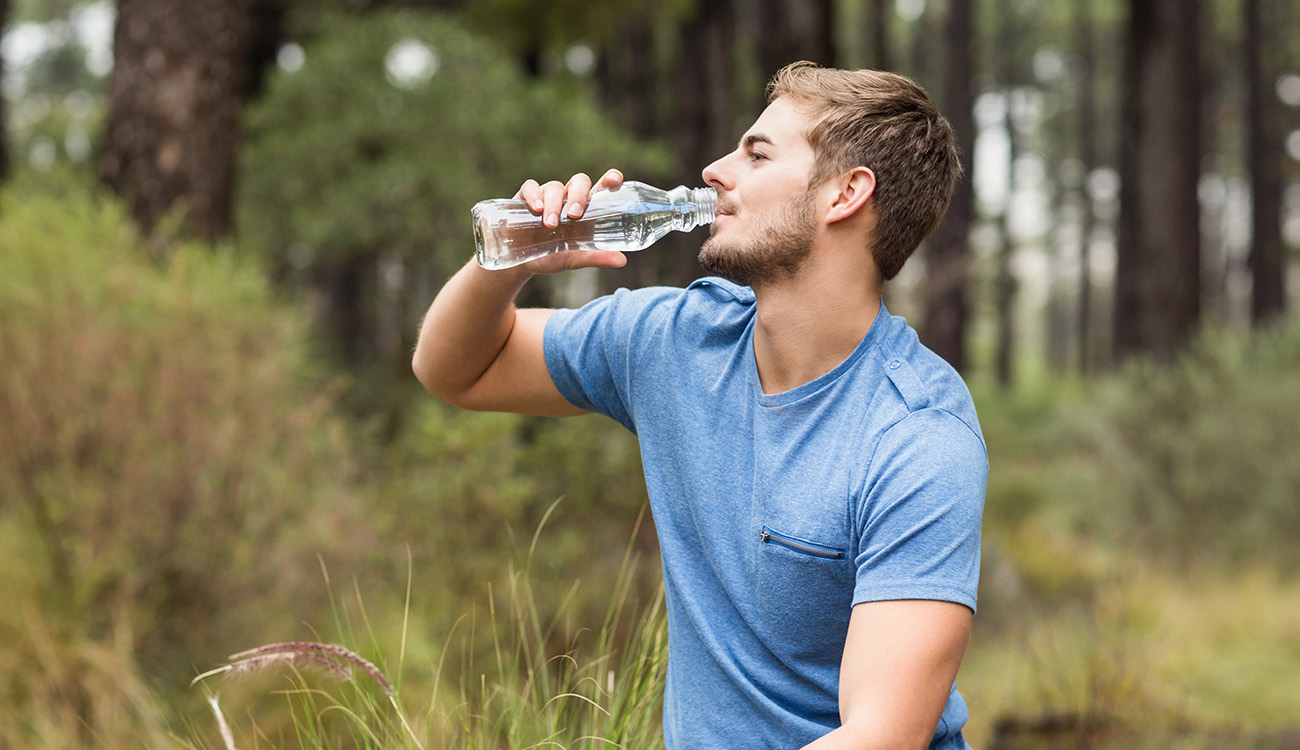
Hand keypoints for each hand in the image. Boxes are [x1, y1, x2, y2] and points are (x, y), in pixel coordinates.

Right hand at [510, 169, 627, 273]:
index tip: (615, 179)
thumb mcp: (574, 259)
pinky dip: (534, 195)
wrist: (521, 263)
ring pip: (555, 187)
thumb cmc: (552, 257)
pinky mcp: (526, 197)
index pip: (601, 187)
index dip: (610, 179)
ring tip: (550, 224)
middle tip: (575, 215)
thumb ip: (595, 258)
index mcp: (586, 209)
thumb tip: (622, 260)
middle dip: (578, 195)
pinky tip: (536, 208)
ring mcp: (547, 195)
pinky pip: (531, 187)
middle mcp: (568, 198)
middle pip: (579, 182)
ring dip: (554, 204)